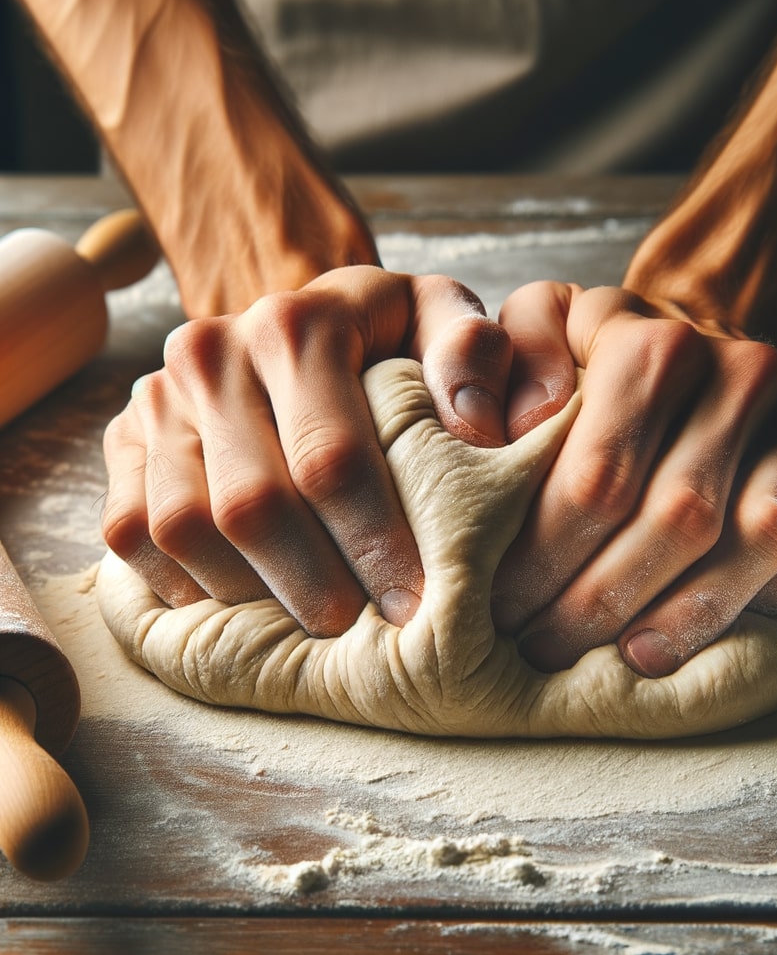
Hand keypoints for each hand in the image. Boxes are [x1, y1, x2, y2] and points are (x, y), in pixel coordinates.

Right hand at [101, 266, 514, 635]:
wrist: (297, 319)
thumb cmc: (385, 335)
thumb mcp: (441, 320)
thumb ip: (474, 354)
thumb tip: (475, 430)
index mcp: (296, 325)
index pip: (331, 458)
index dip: (375, 542)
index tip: (414, 602)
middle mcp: (211, 355)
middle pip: (252, 504)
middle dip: (313, 585)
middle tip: (360, 635)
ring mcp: (157, 397)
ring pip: (183, 526)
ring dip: (247, 594)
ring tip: (307, 622)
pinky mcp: (123, 437)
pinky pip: (129, 531)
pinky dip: (180, 582)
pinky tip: (241, 602)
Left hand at [492, 282, 776, 677]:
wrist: (702, 334)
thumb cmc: (598, 349)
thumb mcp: (531, 330)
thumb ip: (484, 358)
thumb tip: (486, 430)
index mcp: (655, 343)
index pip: (598, 479)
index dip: (545, 559)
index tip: (499, 608)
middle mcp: (742, 371)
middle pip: (681, 518)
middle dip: (605, 601)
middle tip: (546, 649)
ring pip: (761, 539)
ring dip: (691, 615)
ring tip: (627, 659)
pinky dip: (765, 598)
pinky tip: (700, 625)